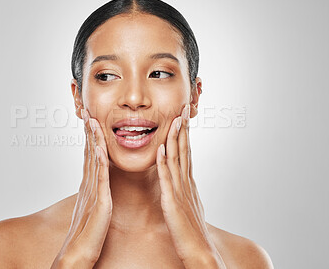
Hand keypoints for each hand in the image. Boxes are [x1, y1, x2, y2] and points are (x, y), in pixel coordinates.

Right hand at [51, 109, 111, 267]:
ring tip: (92, 121)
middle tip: (88, 111)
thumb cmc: (86, 233)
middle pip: (88, 153)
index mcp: (89, 185)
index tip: (91, 119)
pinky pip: (100, 179)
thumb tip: (98, 181)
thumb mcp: (92, 207)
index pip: (89, 155)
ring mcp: (92, 192)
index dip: (90, 137)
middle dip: (88, 132)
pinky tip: (99, 148)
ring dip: (93, 140)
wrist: (77, 253)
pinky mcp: (99, 203)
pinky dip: (99, 162)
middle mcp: (88, 184)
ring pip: (93, 161)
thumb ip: (95, 191)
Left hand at [156, 104, 225, 268]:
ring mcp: (180, 192)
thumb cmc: (191, 231)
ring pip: (177, 160)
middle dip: (183, 129)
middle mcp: (186, 183)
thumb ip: (184, 189)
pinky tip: (162, 149)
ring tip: (174, 120)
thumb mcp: (188, 204)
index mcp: (188, 183)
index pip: (186, 153)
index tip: (183, 117)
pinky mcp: (173, 203)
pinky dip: (164, 163)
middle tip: (183, 109)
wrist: (200, 252)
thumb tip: (182, 177)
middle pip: (185, 151)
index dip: (185, 134)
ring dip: (176, 139)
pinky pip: (167, 180)